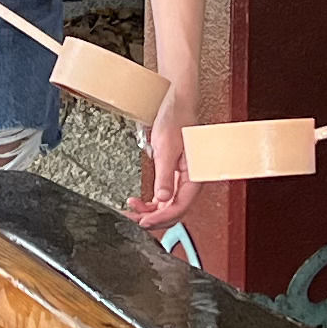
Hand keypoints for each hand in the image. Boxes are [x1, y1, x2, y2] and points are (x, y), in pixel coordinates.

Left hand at [129, 100, 194, 230]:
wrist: (176, 104)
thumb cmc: (176, 119)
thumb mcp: (167, 148)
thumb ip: (165, 175)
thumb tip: (162, 198)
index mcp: (195, 176)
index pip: (179, 208)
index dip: (160, 218)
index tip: (143, 222)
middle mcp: (190, 182)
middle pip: (173, 211)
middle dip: (152, 219)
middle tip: (132, 220)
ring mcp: (182, 181)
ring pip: (167, 207)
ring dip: (149, 213)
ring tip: (131, 212)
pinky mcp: (174, 177)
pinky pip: (164, 198)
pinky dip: (151, 204)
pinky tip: (138, 202)